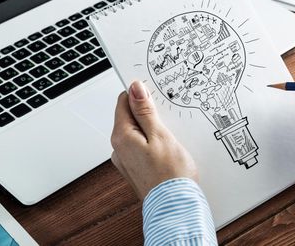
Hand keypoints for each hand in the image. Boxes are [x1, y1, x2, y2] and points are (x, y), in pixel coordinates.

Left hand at [111, 80, 197, 198]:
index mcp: (121, 137)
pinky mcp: (136, 167)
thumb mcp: (160, 135)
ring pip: (138, 131)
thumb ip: (145, 111)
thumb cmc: (170, 175)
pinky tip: (168, 148)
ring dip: (153, 128)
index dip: (141, 95)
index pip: (124, 101)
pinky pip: (142, 145)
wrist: (175, 206)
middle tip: (168, 118)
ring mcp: (126, 159)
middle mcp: (119, 148)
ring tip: (170, 136)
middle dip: (149, 112)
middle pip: (130, 116)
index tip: (157, 96)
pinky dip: (153, 141)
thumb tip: (135, 88)